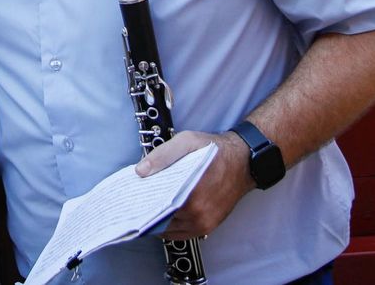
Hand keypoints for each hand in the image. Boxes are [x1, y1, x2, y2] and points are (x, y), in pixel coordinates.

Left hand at [134, 130, 252, 239]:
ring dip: (159, 221)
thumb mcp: (187, 142)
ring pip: (172, 230)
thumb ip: (162, 156)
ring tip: (146, 208)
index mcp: (192, 196)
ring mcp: (205, 224)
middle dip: (148, 214)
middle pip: (162, 221)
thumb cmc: (215, 150)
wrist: (244, 161)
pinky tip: (162, 214)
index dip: (141, 207)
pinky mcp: (209, 226)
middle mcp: (199, 215)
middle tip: (134, 205)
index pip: (157, 210)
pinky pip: (183, 233)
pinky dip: (171, 226)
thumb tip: (140, 172)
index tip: (129, 203)